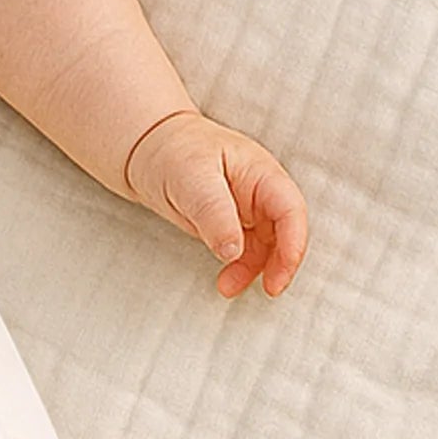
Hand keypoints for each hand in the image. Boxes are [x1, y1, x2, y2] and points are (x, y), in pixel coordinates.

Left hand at [123, 109, 308, 298]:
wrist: (145, 149)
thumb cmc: (170, 150)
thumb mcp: (191, 178)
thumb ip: (214, 213)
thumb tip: (234, 252)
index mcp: (260, 172)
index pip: (290, 211)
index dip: (293, 245)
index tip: (280, 275)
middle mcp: (260, 192)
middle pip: (285, 232)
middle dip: (280, 263)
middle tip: (269, 289)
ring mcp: (247, 208)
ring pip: (265, 246)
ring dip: (254, 270)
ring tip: (228, 287)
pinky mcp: (230, 223)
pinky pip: (244, 251)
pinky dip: (237, 268)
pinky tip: (225, 281)